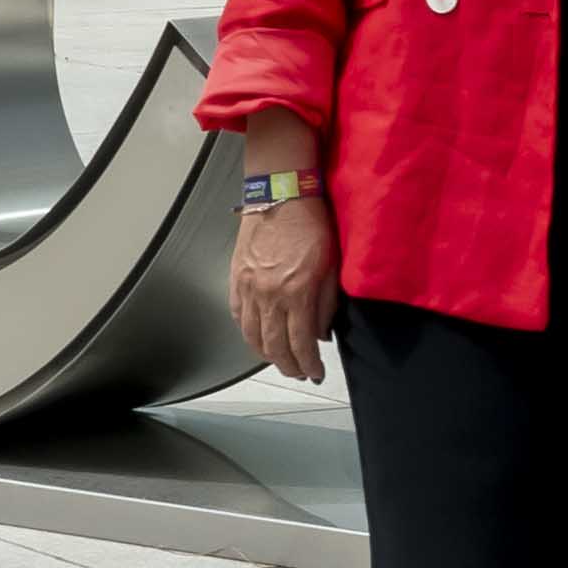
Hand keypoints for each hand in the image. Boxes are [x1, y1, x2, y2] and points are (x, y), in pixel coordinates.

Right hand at [231, 194, 341, 381]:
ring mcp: (249, 287)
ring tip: (279, 359)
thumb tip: (320, 333)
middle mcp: (269, 294)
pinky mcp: (236, 277)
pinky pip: (238, 315)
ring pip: (252, 335)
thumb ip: (326, 304)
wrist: (281, 194)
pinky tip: (256, 336)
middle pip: (274, 347)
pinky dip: (247, 332)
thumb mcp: (331, 265)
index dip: (309, 364)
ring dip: (266, 354)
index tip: (316, 373)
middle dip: (288, 366)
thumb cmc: (311, 223)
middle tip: (298, 372)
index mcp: (297, 292)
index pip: (302, 344)